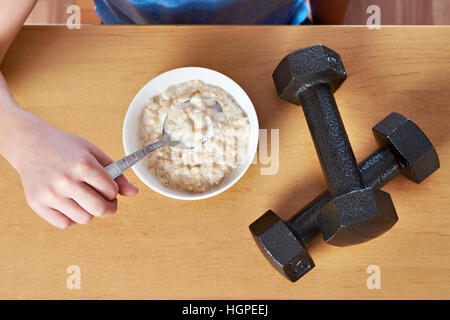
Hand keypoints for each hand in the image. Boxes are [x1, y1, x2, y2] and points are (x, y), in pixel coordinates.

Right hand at [8, 113, 137, 228]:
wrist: (31, 144)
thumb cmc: (68, 149)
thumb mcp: (94, 154)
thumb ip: (117, 174)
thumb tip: (135, 193)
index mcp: (82, 164)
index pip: (111, 191)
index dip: (114, 191)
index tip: (109, 187)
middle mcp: (65, 180)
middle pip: (100, 209)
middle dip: (109, 207)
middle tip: (106, 201)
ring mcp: (50, 193)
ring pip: (84, 219)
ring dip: (89, 211)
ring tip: (84, 198)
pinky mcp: (37, 204)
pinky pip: (65, 224)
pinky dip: (72, 217)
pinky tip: (69, 203)